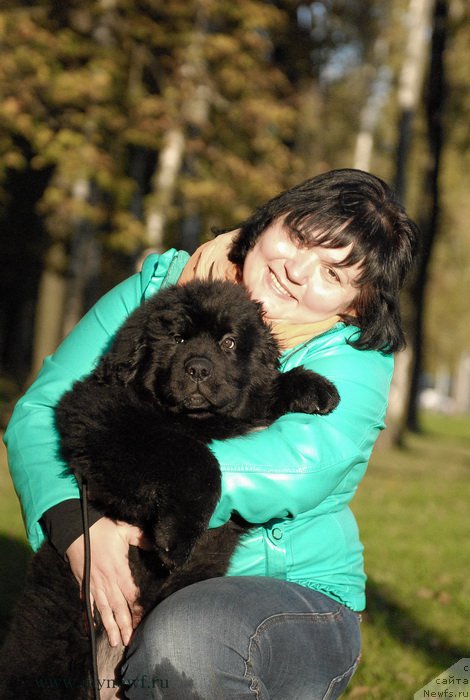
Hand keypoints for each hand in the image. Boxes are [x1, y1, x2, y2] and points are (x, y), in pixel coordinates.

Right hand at [66, 517, 149, 646]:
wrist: (75, 527)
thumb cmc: (101, 528)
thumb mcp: (125, 530)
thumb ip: (141, 538)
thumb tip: (157, 545)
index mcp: (119, 569)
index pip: (131, 594)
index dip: (137, 609)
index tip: (141, 623)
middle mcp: (106, 581)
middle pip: (117, 606)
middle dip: (124, 624)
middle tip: (128, 641)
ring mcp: (93, 583)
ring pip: (103, 609)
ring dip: (108, 626)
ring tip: (114, 642)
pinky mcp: (83, 582)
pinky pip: (86, 602)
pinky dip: (88, 616)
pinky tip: (90, 628)